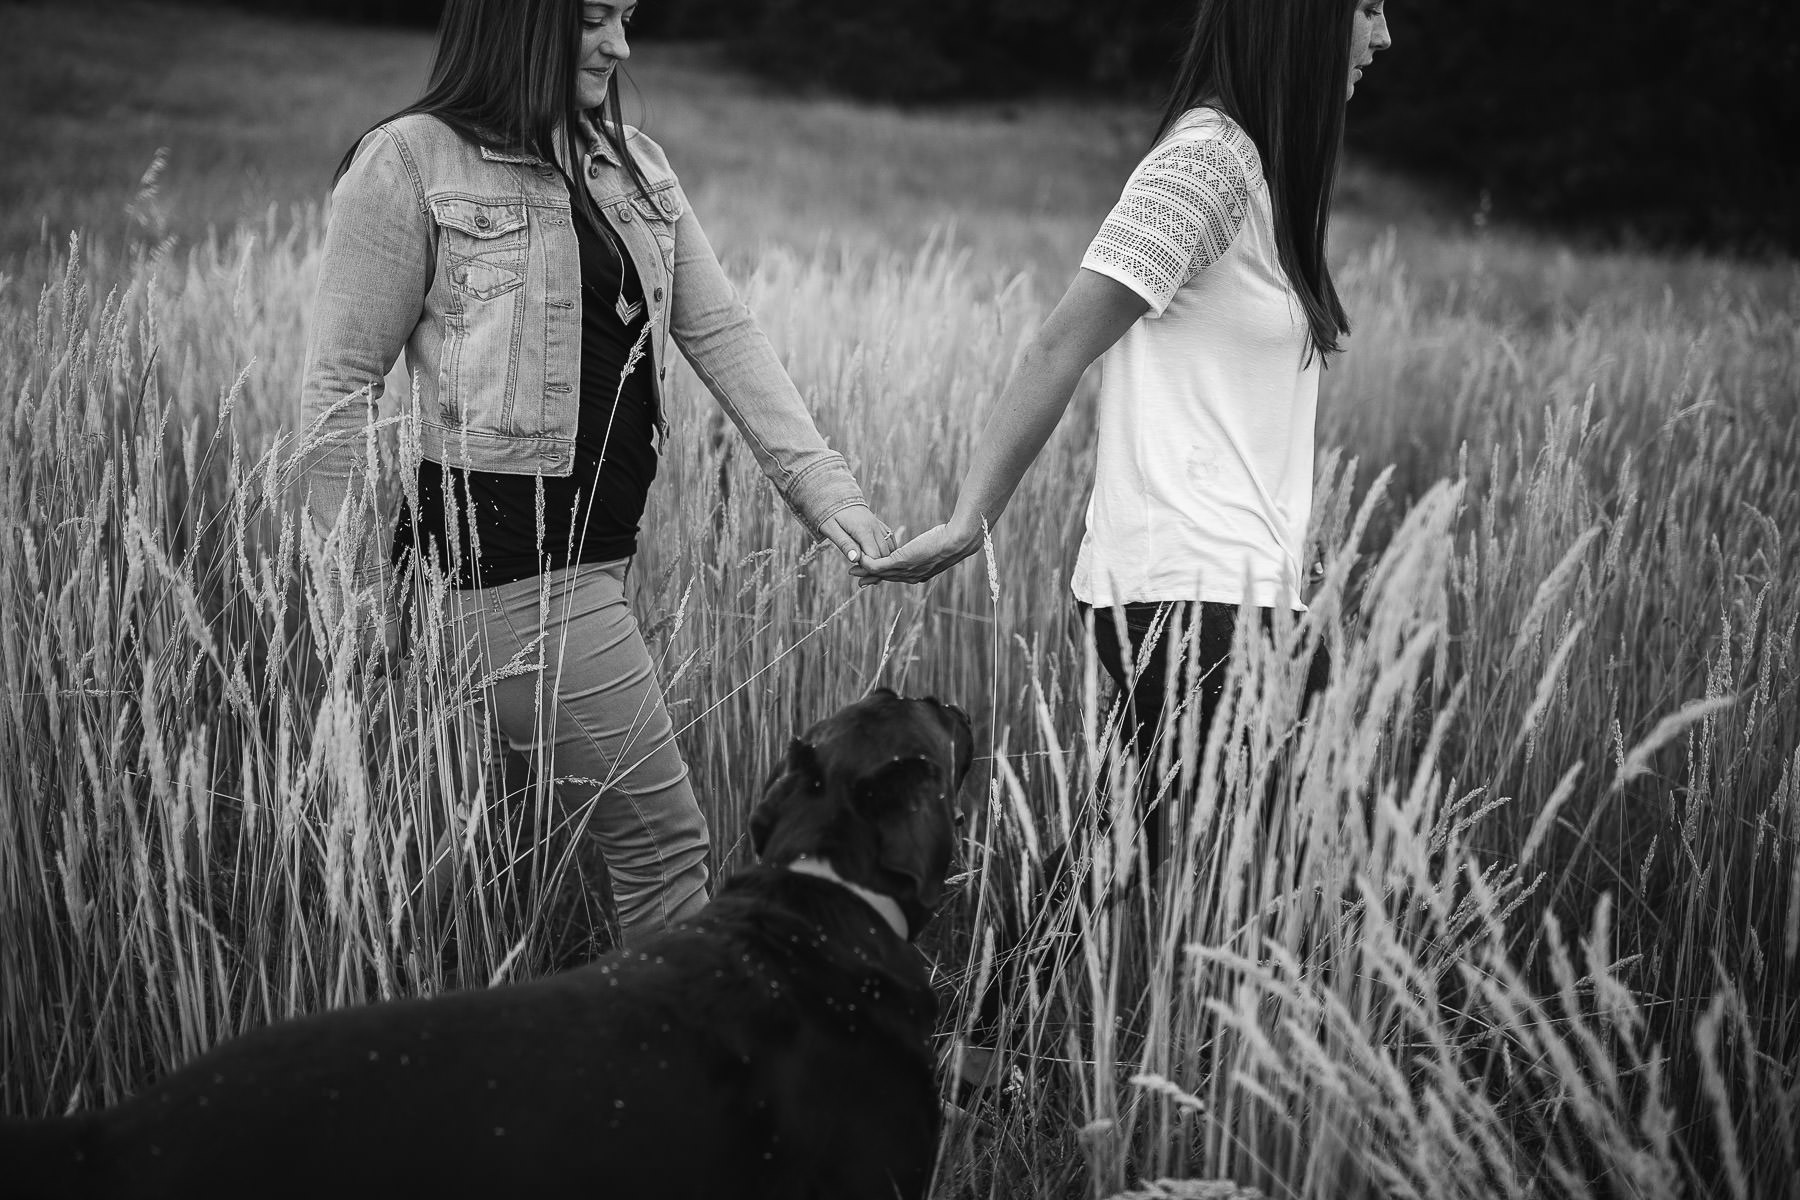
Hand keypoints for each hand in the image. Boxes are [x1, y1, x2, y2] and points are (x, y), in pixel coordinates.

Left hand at [819, 504, 898, 575]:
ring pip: (890, 550)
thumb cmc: (830, 514)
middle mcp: (875, 528)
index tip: (857, 574)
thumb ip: (844, 544)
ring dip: (883, 563)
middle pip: (884, 555)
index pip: (874, 556)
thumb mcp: (831, 529)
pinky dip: (887, 554)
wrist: (837, 496)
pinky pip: (890, 542)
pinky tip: (880, 562)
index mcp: (863, 529)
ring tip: (869, 573)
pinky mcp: (881, 526)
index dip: (868, 569)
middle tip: (863, 580)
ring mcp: (880, 526)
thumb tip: (855, 559)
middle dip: (876, 570)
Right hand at [850, 521, 982, 584]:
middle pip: (886, 578)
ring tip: (853, 569)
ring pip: (880, 573)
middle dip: (870, 577)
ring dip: (865, 571)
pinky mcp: (901, 561)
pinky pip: (879, 565)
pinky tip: (861, 559)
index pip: (897, 577)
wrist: (957, 541)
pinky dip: (868, 563)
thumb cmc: (951, 539)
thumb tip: (932, 544)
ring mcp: (906, 570)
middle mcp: (912, 576)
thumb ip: (928, 549)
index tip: (872, 575)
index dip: (883, 576)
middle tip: (856, 578)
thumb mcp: (936, 546)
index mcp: (919, 574)